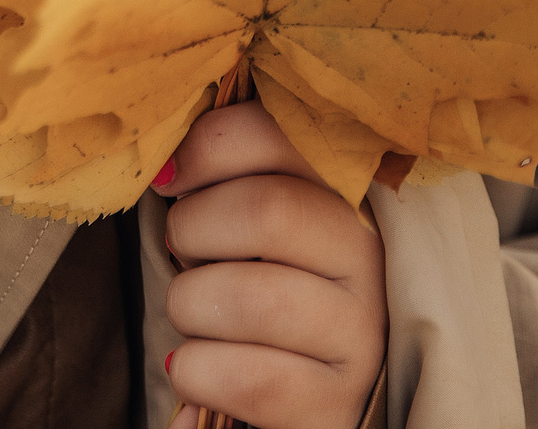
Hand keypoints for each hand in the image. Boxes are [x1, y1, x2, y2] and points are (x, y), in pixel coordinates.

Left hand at [158, 100, 385, 428]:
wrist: (308, 385)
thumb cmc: (266, 280)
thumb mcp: (260, 219)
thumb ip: (232, 175)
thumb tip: (168, 168)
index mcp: (349, 191)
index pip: (284, 135)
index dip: (210, 147)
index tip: (171, 178)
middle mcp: (369, 257)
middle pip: (268, 211)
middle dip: (193, 228)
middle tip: (183, 249)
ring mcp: (360, 335)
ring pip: (250, 299)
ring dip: (190, 302)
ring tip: (195, 310)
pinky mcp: (334, 402)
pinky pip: (245, 378)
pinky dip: (195, 369)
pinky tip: (196, 363)